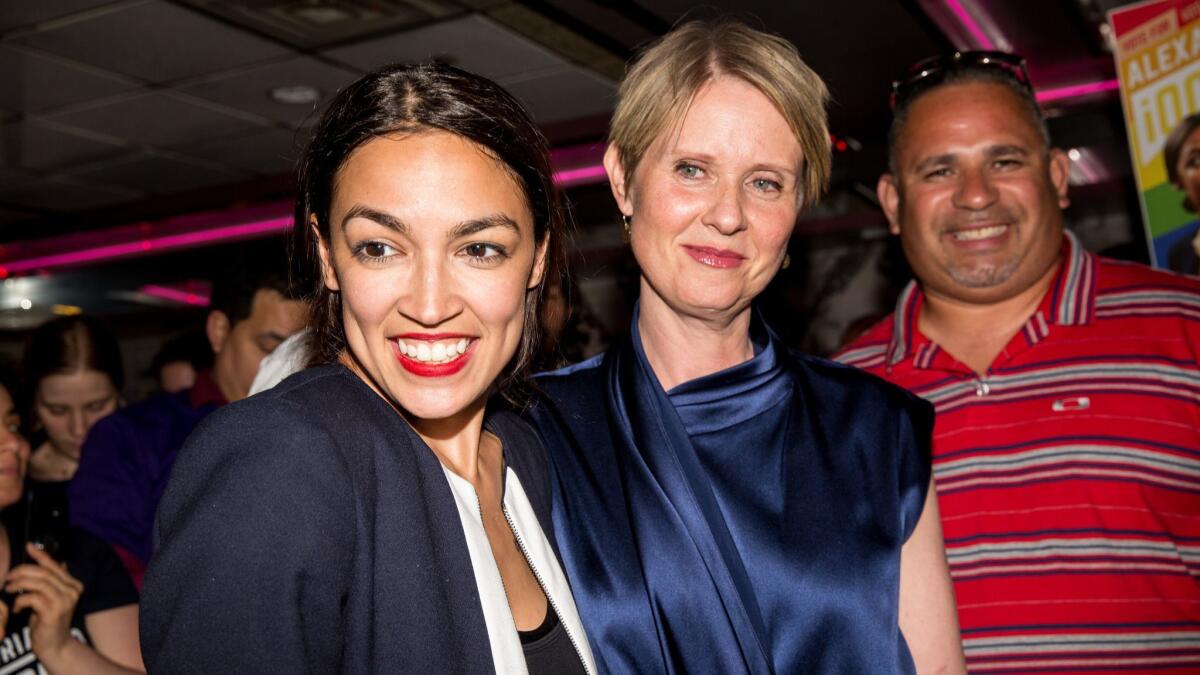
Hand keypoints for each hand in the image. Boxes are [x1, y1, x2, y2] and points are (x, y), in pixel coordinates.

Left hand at [6, 542, 83, 660]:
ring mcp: (65, 601)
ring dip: (19, 584)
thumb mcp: (52, 598)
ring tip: (8, 589)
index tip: (28, 546)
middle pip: (45, 573)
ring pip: (39, 583)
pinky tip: (16, 608)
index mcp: (74, 584)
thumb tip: (54, 562)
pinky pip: (33, 598)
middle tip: (9, 576)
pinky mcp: (54, 612)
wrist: (55, 645)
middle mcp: (73, 590)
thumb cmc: (49, 620)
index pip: (55, 565)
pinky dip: (20, 601)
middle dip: (23, 571)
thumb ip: (53, 582)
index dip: (40, 555)